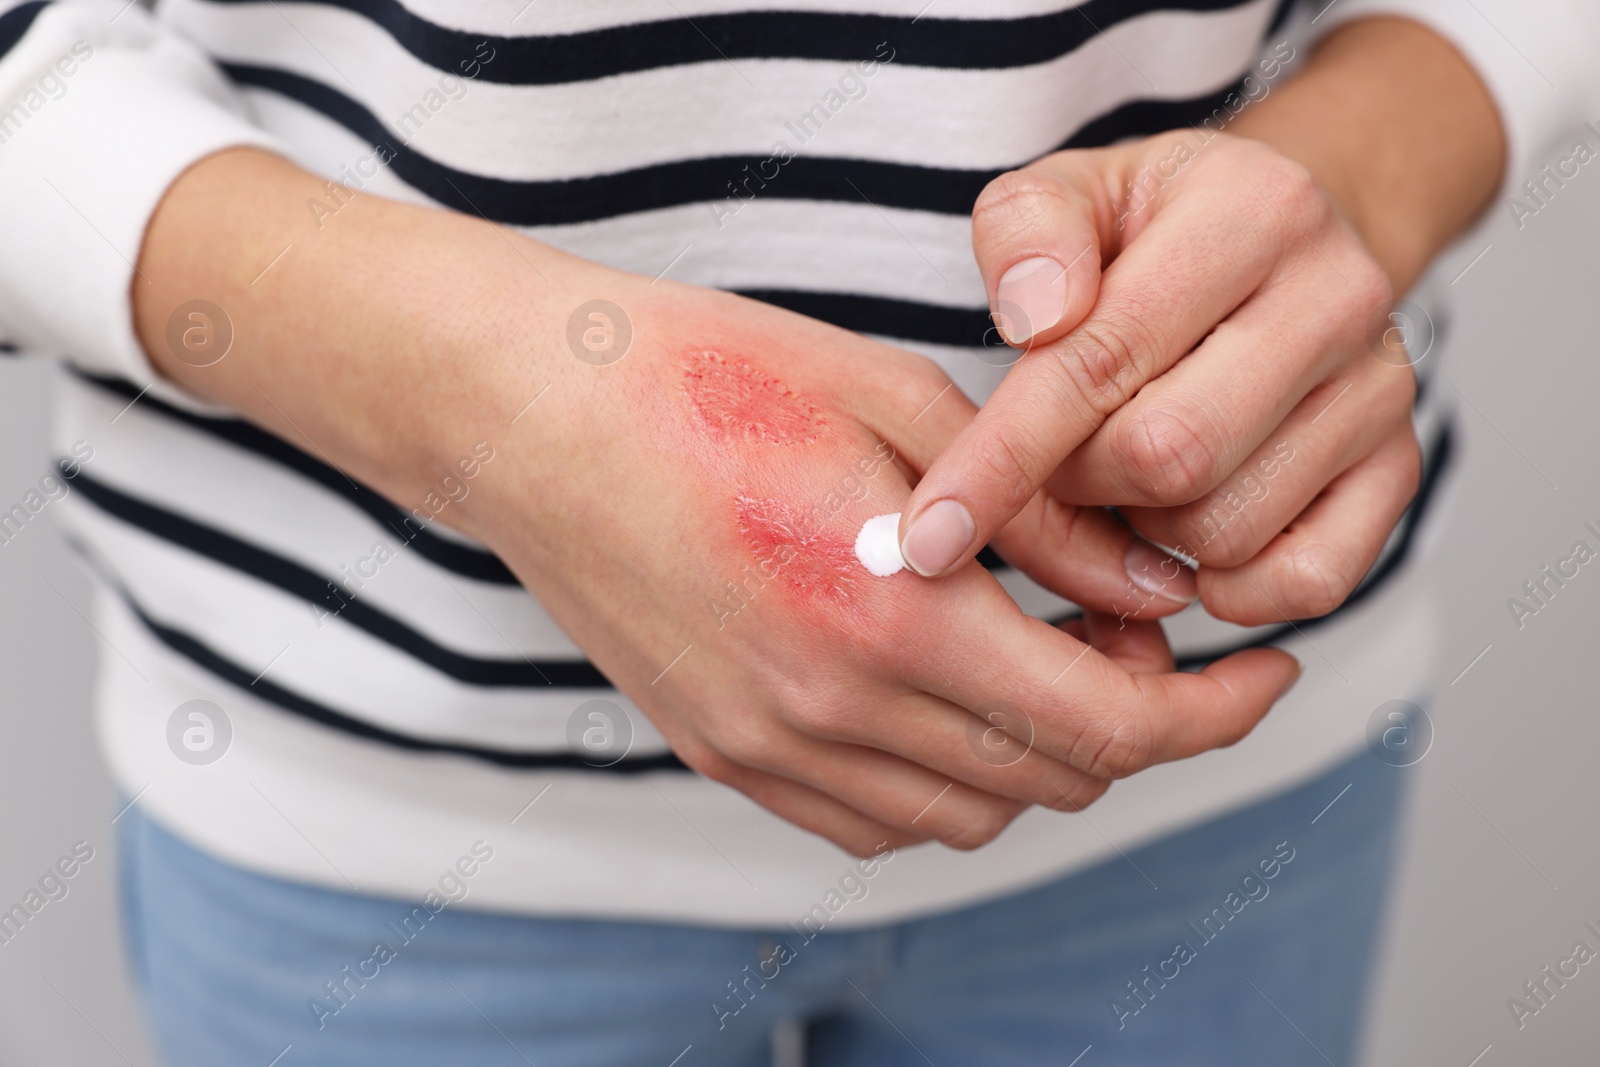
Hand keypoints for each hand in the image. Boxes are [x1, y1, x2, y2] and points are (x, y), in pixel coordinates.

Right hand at [134, 149, 1300, 855]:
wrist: (531, 414)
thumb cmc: (707, 375)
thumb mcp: (899, 402)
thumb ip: (1041, 518)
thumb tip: (1154, 592)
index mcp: (884, 610)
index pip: (1104, 724)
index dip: (1212, 711)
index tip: (1261, 671)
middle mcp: (826, 708)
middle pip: (1051, 782)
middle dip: (1135, 719)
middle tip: (1133, 626)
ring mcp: (765, 746)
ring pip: (970, 817)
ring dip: (1038, 751)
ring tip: (1035, 650)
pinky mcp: (720, 752)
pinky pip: (876, 824)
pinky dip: (944, 781)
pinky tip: (940, 691)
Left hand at [898, 17, 1503, 626]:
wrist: (1283, 238)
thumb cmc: (1152, 231)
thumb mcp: (1070, 192)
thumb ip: (1025, 233)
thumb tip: (1038, 318)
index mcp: (1251, 210)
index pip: (1102, 360)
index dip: (1001, 458)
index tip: (928, 534)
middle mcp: (1337, 296)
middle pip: (1169, 457)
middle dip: (1079, 486)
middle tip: (1058, 463)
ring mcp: (1381, 389)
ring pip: (1226, 530)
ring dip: (1144, 534)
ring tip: (1127, 477)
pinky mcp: (1402, 466)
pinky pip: (1307, 579)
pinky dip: (1227, 586)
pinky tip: (1186, 534)